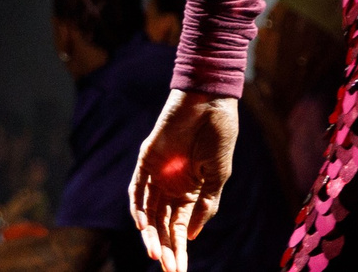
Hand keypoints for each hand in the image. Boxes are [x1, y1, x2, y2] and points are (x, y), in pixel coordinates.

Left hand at [128, 90, 238, 270]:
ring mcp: (157, 174)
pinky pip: (138, 188)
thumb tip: (190, 235)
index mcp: (191, 192)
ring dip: (150, 234)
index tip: (179, 271)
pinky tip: (143, 225)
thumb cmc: (220, 135)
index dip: (179, 249)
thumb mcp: (219, 176)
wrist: (210, 101)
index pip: (180, 227)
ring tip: (155, 254)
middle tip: (168, 269)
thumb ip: (205, 205)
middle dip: (165, 248)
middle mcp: (171, 186)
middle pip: (162, 225)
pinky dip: (138, 207)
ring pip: (148, 212)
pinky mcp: (146, 159)